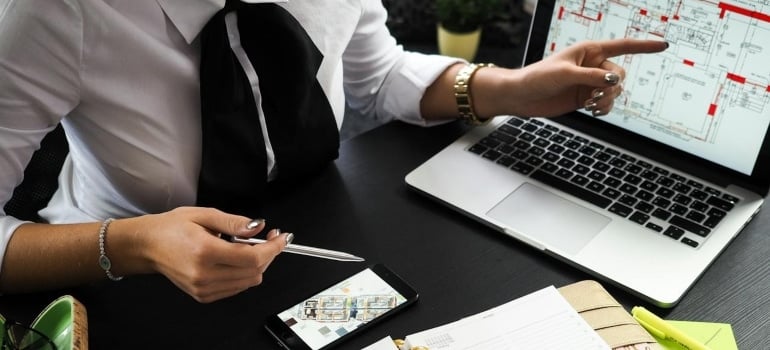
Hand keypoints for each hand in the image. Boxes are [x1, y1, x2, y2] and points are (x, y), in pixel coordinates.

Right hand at [119, 207, 288, 302]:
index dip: (273, 248)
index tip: (282, 237)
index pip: (252, 257)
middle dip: (269, 254)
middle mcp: (205, 274)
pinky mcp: (203, 295)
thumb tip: (258, 227)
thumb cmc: (171, 228)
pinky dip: (244, 274)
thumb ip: (234, 222)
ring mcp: (204, 288)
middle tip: (269, 237)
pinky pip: (237, 288)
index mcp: (205, 252)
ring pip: (249, 282)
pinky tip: (236, 259)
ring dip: (257, 264)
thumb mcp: (204, 214)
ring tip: (249, 246)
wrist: (147, 246)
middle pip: (254, 271)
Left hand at [501, 39, 667, 117]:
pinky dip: (604, 108)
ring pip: (615, 91)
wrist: (523, 96)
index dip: (644, 46)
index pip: (623, 46)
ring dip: (607, 99)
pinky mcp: (586, 97)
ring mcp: (590, 82)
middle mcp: (593, 65)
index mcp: (590, 50)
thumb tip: (614, 81)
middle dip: (612, 87)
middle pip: (620, 74)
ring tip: (590, 104)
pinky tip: (594, 111)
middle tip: (595, 96)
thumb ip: (592, 77)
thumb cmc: (538, 77)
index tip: (663, 45)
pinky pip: (607, 103)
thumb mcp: (566, 74)